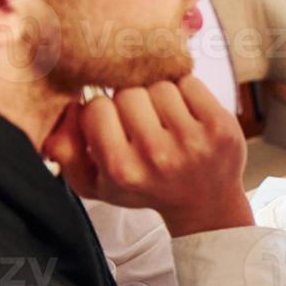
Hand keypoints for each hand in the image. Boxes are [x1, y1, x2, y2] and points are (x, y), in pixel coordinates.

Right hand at [43, 78, 252, 236]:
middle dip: (132, 102)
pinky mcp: (220, 127)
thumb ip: (64, 150)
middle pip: (128, 92)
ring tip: (166, 120)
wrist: (205, 203)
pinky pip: (189, 82)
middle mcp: (157, 156)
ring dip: (159, 96)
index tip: (116, 126)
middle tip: (144, 122)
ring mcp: (193, 141)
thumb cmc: (146, 186)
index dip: (104, 112)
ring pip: (159, 85)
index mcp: (123, 169)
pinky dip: (185, 91)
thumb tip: (66, 108)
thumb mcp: (95, 183)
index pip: (96, 107)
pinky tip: (187, 114)